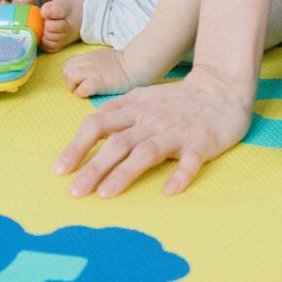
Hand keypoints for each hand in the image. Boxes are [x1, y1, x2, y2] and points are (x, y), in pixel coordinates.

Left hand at [54, 65, 252, 197]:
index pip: (98, 124)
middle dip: (93, 167)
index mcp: (134, 108)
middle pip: (117, 142)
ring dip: (125, 173)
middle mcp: (150, 119)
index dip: (77, 145)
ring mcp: (176, 131)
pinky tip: (169, 191)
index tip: (60, 169)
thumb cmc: (177, 99)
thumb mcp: (142, 97)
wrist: (221, 87)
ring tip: (106, 194)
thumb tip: (88, 128)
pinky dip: (180, 175)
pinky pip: (190, 160)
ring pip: (147, 151)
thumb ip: (118, 112)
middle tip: (75, 192)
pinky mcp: (201, 143)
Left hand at [62, 48, 132, 96]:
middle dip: (69, 81)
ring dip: (73, 86)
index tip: (78, 81)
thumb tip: (87, 71)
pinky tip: (89, 94)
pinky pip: (82, 88)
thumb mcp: (104, 56)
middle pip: (65, 70)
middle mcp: (88, 62)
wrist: (138, 64)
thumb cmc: (126, 63)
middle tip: (79, 87)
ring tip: (83, 91)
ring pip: (69, 76)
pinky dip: (82, 92)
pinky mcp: (99, 83)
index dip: (70, 74)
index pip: (68, 63)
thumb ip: (93, 62)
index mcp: (89, 57)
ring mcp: (92, 72)